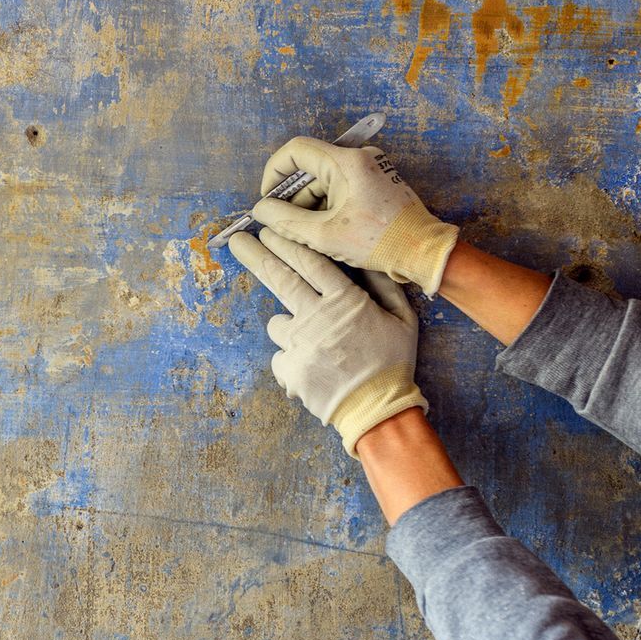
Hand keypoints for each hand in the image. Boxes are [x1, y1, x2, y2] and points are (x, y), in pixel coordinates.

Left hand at [228, 229, 428, 455]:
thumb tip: (367, 260)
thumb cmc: (392, 362)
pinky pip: (280, 355)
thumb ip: (385, 286)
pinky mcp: (287, 367)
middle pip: (280, 279)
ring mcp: (298, 342)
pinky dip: (291, 358)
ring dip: (286, 325)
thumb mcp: (403, 319)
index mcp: (345, 301)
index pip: (309, 261)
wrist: (376, 409)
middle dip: (257, 256)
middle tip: (238, 241)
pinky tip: (312, 369)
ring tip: (312, 345)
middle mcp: (316, 317)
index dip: (286, 243)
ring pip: (277, 322)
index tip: (268, 230)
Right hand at [251, 137, 458, 293]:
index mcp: (346, 163)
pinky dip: (325, 205)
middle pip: (308, 167)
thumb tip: (261, 210)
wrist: (421, 250)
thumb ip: (285, 220)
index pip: (295, 151)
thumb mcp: (323, 235)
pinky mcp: (373, 181)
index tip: (268, 200)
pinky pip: (339, 186)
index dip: (274, 174)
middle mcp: (358, 157)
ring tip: (306, 232)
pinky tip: (324, 229)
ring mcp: (368, 168)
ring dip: (308, 203)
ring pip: (322, 179)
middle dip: (291, 195)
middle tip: (282, 222)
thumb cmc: (380, 241)